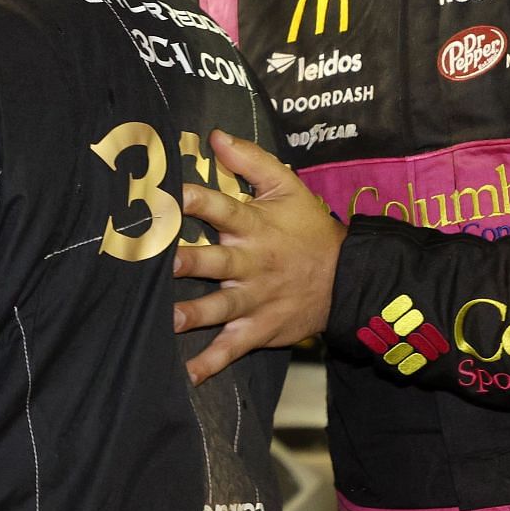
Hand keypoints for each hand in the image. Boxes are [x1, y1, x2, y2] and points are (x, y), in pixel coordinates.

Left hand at [174, 130, 345, 384]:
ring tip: (168, 320)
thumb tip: (215, 134)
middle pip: (217, 262)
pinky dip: (211, 363)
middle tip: (163, 262)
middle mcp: (252, 263)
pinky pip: (233, 348)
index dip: (198, 199)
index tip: (171, 194)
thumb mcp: (287, 187)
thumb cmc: (309, 229)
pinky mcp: (259, 329)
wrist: (346, 278)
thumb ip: (251, 160)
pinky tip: (187, 376)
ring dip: (195, 314)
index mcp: (255, 226)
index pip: (224, 209)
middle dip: (190, 262)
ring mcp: (255, 300)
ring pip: (221, 308)